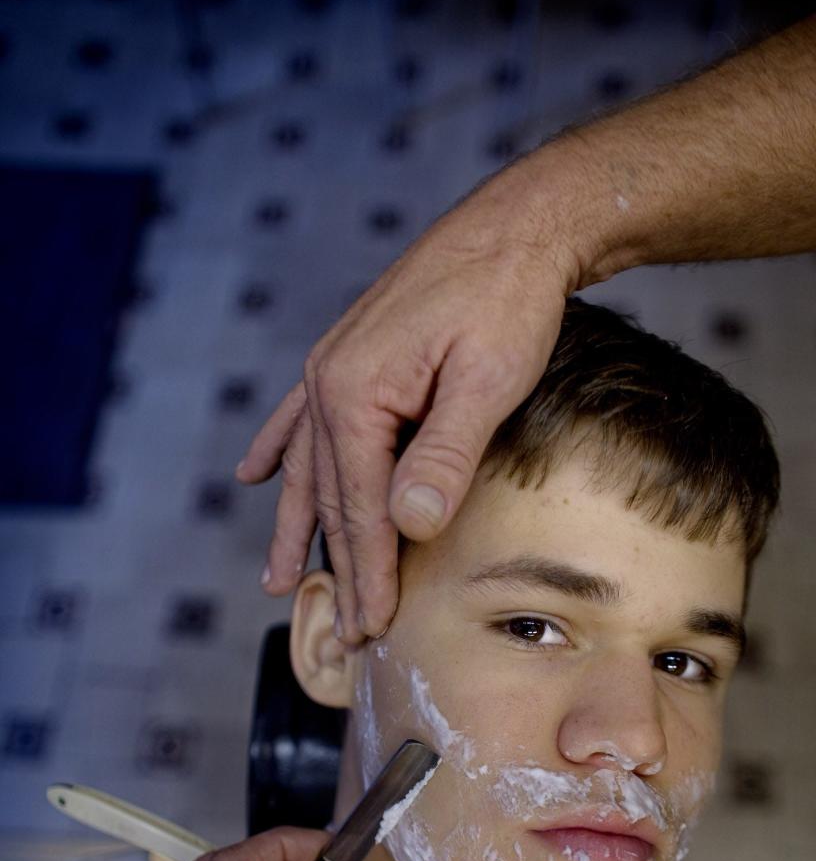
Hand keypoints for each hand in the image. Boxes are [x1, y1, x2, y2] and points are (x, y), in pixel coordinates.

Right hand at [237, 156, 574, 641]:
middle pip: (331, 499)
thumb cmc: (508, 302)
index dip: (369, 574)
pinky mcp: (351, 356)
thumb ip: (445, 454)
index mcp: (355, 394)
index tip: (376, 627)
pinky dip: (278, 453)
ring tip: (278, 581)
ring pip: (309, 469)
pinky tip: (254, 477)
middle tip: (353, 633)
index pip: (360, 509)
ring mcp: (332, 368)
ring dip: (298, 528)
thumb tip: (409, 523)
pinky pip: (300, 420)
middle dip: (342, 570)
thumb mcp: (486, 381)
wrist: (516, 227)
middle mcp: (328, 382)